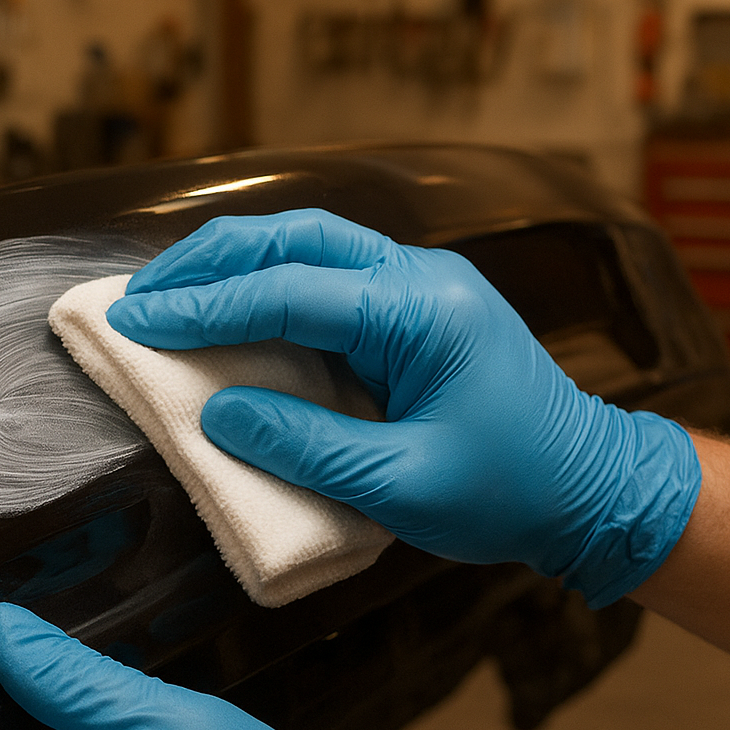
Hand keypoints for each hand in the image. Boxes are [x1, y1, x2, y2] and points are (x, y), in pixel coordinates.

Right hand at [106, 208, 699, 606]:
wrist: (592, 487)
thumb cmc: (511, 491)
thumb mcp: (403, 485)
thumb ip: (305, 447)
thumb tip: (218, 415)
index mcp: (424, 311)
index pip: (292, 290)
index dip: (206, 308)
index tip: (137, 324)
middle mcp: (422, 277)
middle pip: (295, 238)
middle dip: (209, 261)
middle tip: (137, 296)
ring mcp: (422, 284)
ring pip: (310, 244)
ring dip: (236, 263)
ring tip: (167, 294)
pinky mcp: (416, 307)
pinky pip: (330, 275)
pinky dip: (270, 284)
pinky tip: (231, 308)